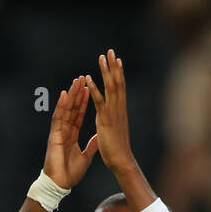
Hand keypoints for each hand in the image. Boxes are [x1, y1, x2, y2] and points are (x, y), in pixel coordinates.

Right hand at [42, 77, 98, 189]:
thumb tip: (99, 136)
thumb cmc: (70, 174)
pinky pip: (58, 118)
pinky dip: (61, 105)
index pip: (78, 115)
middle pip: (71, 108)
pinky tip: (65, 94)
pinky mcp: (54, 135)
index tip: (88, 89)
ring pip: (65, 109)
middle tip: (82, 78)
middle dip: (77, 94)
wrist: (60, 184)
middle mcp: (64, 131)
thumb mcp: (85, 157)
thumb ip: (92, 145)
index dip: (83, 102)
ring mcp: (58, 132)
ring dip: (71, 95)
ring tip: (76, 81)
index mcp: (71, 135)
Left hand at [84, 50, 133, 173]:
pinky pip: (99, 101)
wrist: (122, 161)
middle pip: (117, 83)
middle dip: (114, 66)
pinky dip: (94, 89)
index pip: (120, 88)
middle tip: (111, 50)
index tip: (117, 60)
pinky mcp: (105, 119)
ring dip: (106, 72)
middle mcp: (118, 109)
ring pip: (110, 88)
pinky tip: (89, 79)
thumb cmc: (118, 151)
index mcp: (120, 111)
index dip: (118, 73)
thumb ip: (112, 123)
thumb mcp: (114, 132)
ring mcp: (113, 113)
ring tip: (102, 57)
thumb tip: (112, 121)